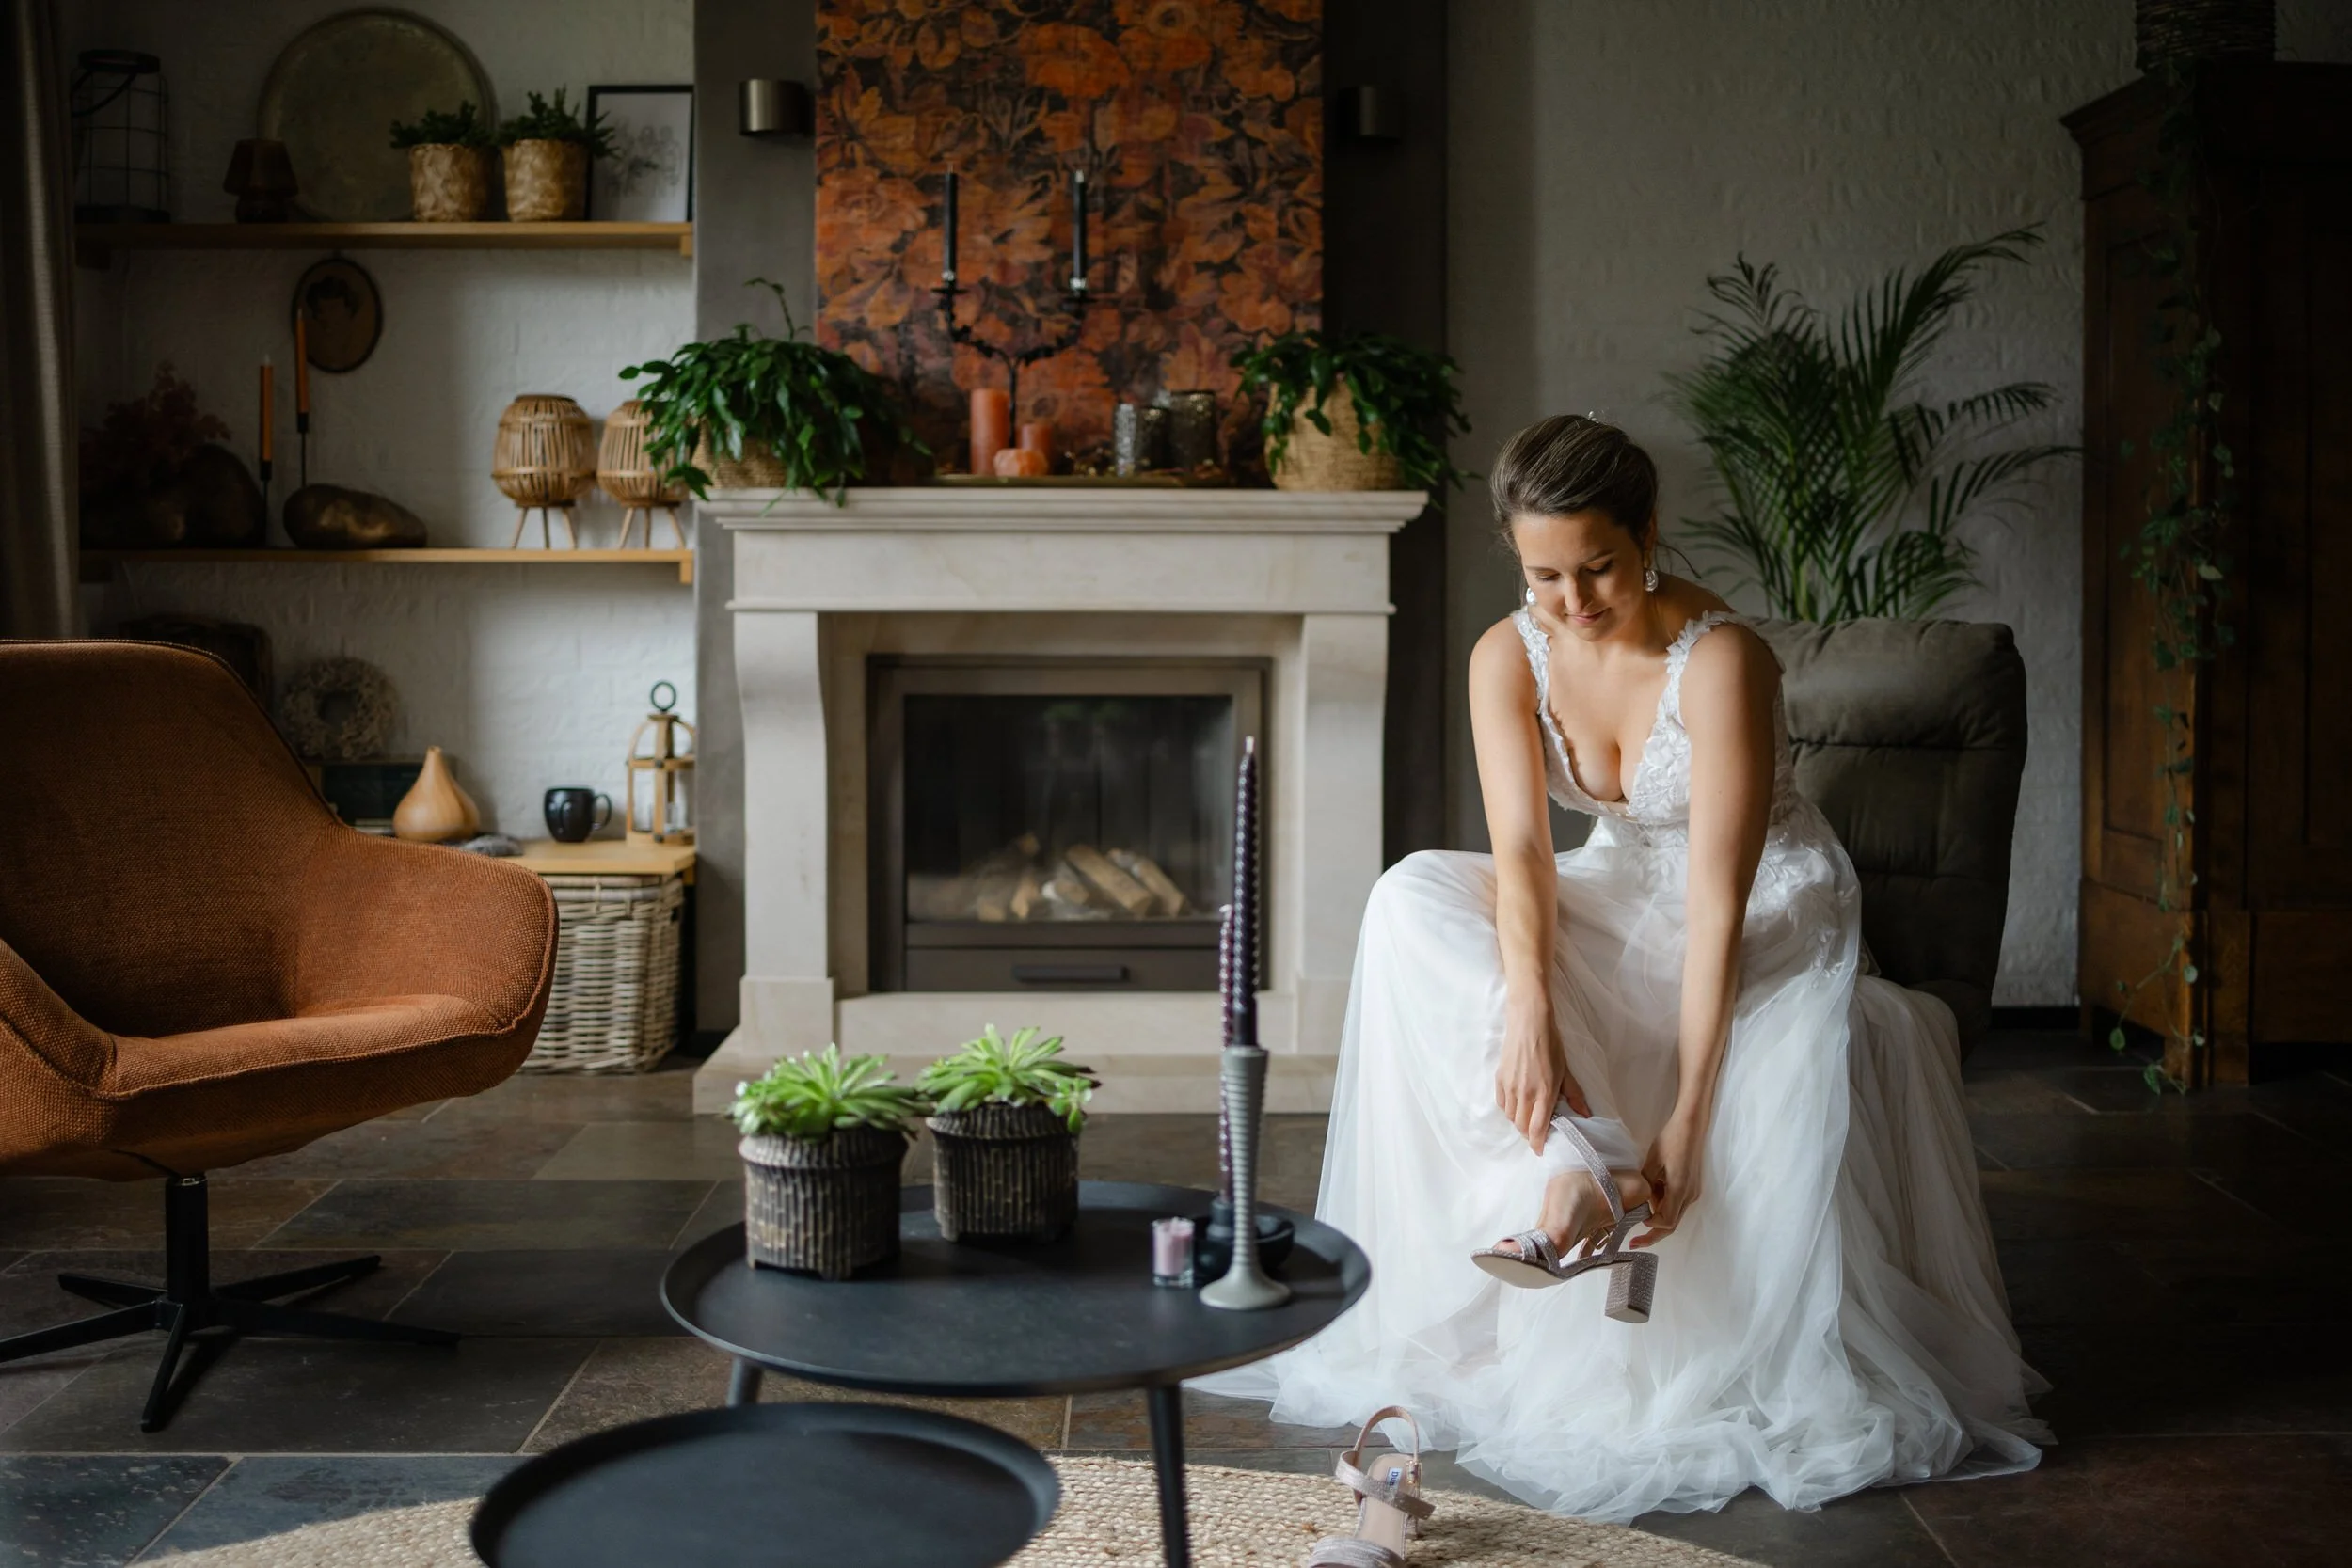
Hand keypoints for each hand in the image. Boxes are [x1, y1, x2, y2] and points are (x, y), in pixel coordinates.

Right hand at [1495, 1000, 1587, 1153]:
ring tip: (1529, 1120)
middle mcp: (1524, 1094)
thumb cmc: (1551, 1045)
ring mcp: (1510, 1087)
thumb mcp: (1566, 1070)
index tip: (1542, 1151)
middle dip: (1530, 1136)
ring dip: (1520, 1124)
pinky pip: (1502, 1105)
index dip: (1538, 1144)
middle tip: (1538, 1135)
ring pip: (1511, 1117)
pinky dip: (1510, 1111)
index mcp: (1544, 1093)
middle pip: (1522, 1128)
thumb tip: (1585, 1114)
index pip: (1537, 1129)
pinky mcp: (1500, 1079)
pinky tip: (1518, 1107)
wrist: (1529, 1023)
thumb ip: (1574, 1095)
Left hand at [1634, 1108, 1705, 1246]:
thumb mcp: (1652, 1162)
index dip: (1651, 1228)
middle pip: (1672, 1224)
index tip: (1635, 1225)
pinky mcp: (1692, 1187)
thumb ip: (1645, 1185)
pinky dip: (1663, 1205)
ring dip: (1657, 1216)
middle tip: (1634, 1242)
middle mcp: (1689, 1195)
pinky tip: (1652, 1195)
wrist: (1691, 1126)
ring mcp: (1693, 1192)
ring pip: (1674, 1214)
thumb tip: (1636, 1201)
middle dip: (1653, 1234)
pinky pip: (1677, 1203)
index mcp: (1679, 1190)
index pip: (1667, 1222)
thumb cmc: (1671, 1140)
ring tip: (1639, 1210)